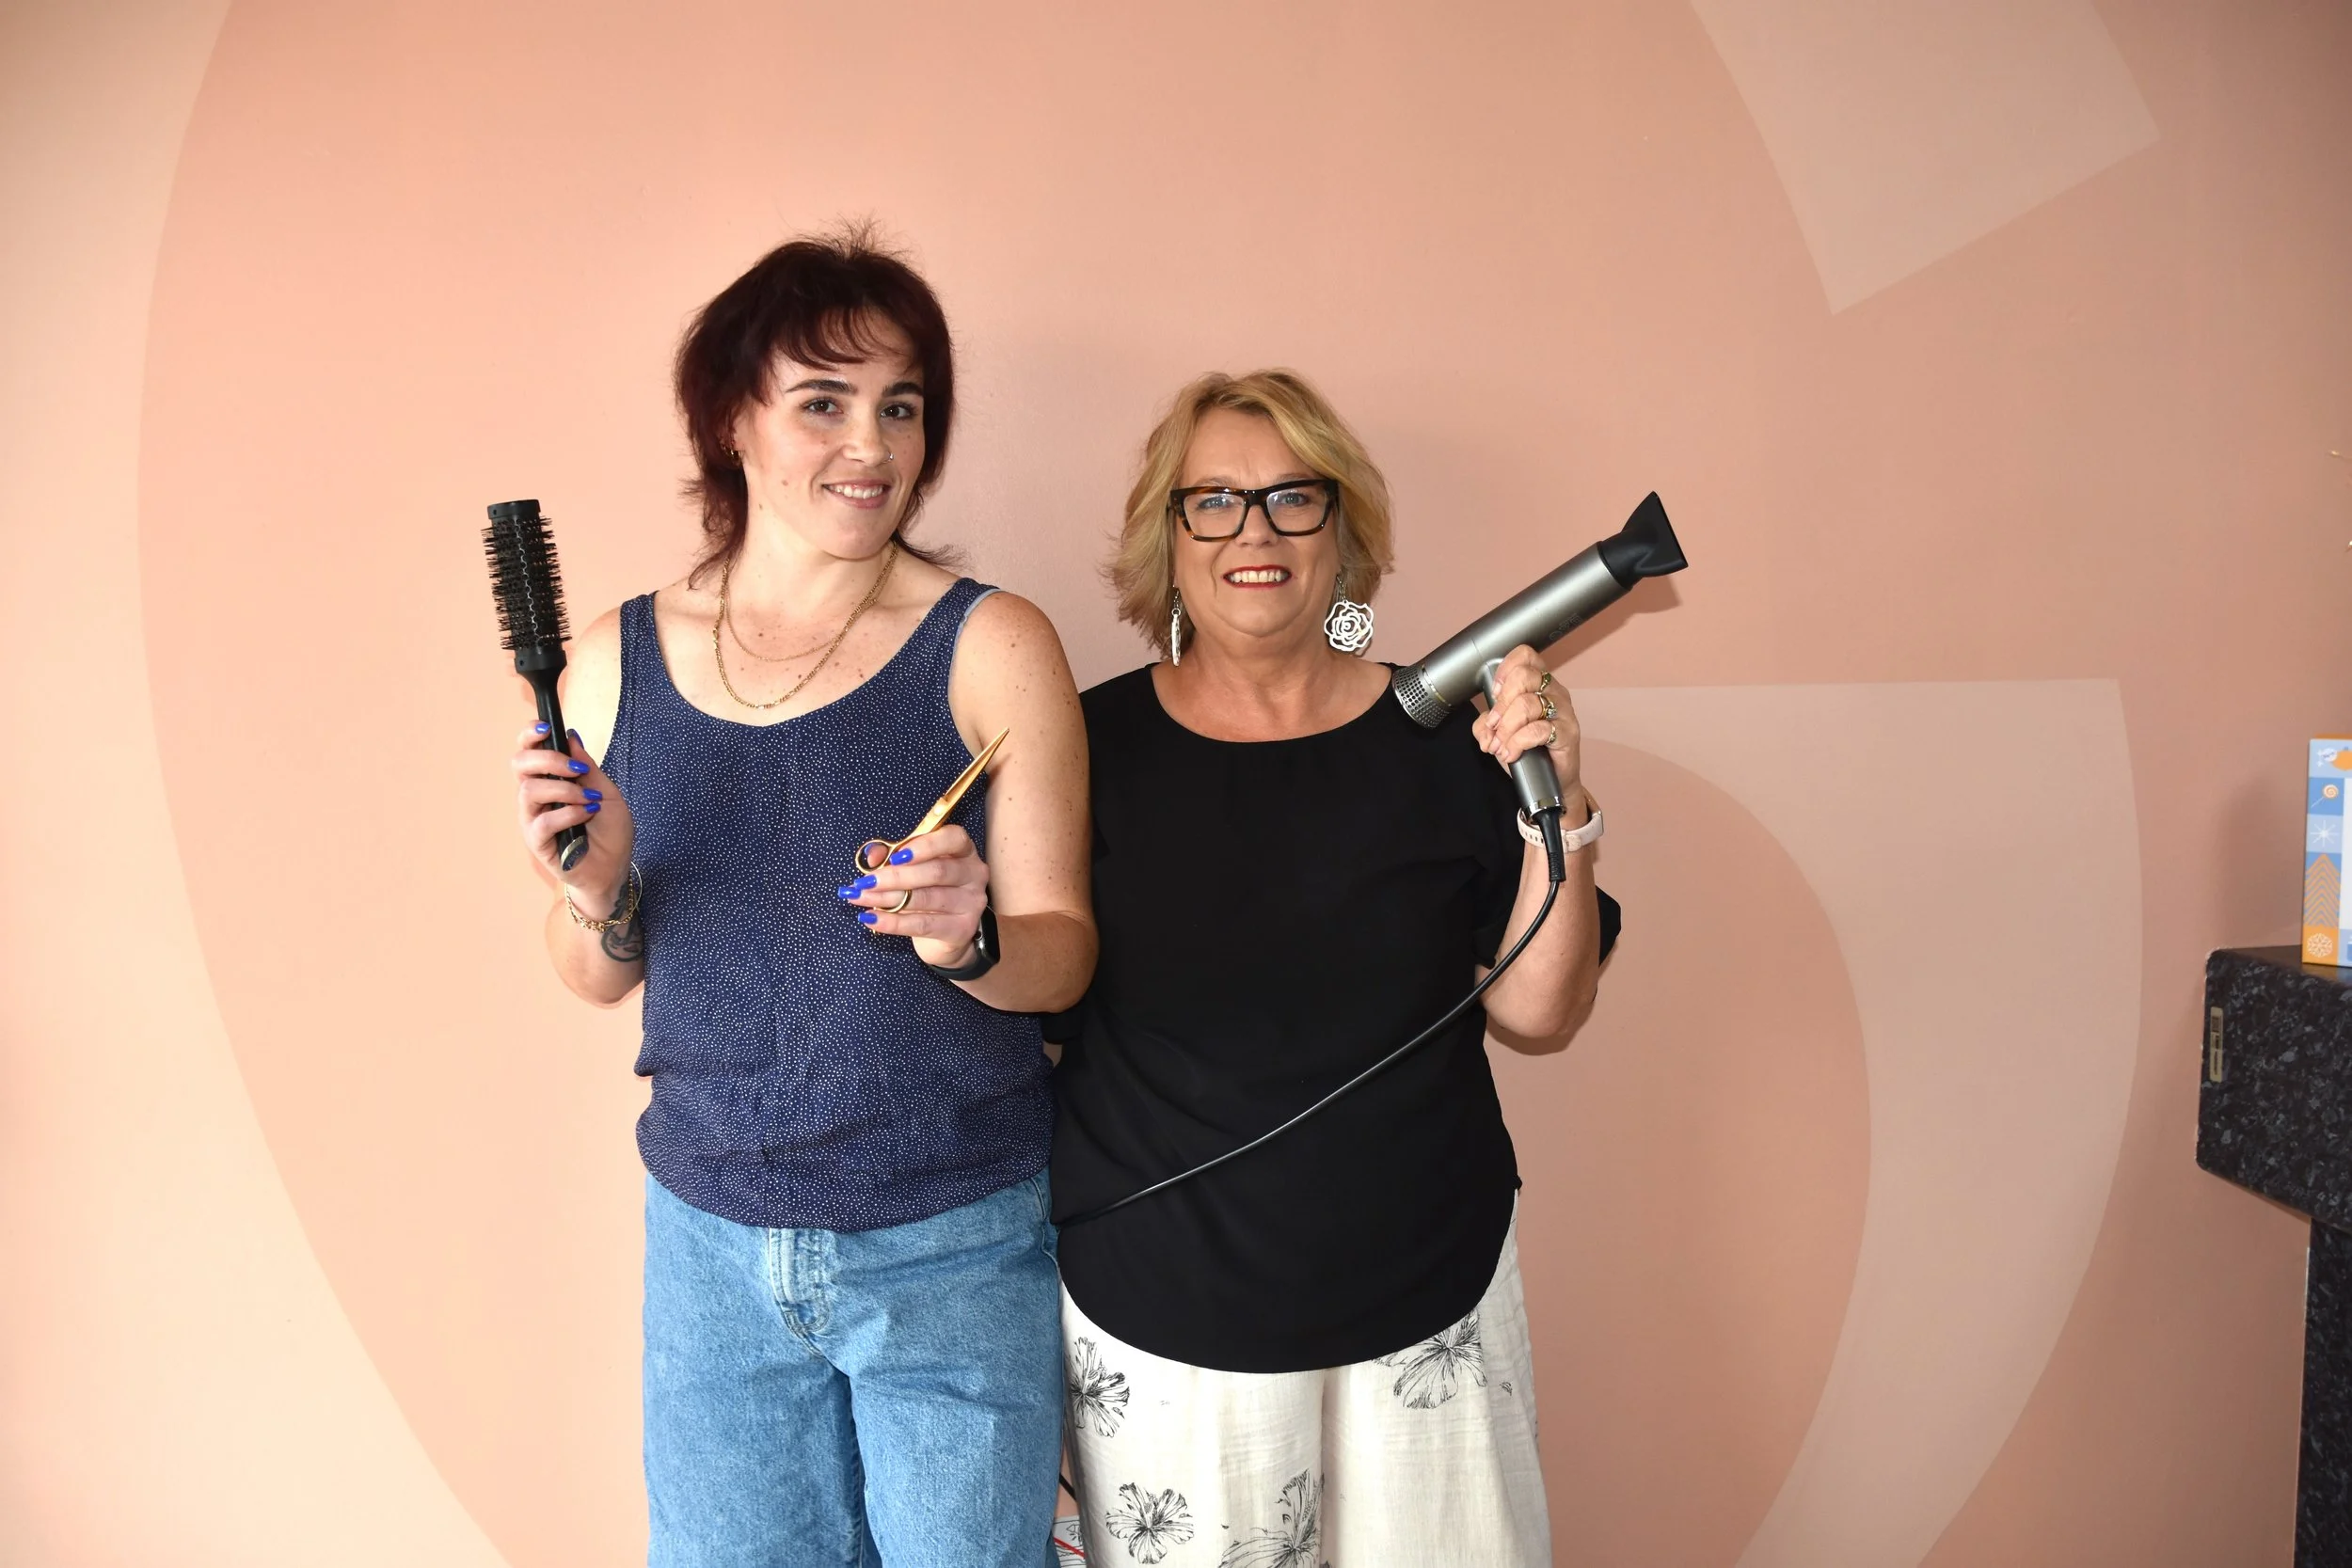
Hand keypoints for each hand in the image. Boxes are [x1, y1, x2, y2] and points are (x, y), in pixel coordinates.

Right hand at [510, 722, 634, 913]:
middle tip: (575, 769)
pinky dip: (567, 814)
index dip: (529, 735)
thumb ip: (587, 767)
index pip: (527, 752)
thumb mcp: (606, 791)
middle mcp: (536, 797)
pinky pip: (542, 821)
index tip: (546, 727)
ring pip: (529, 791)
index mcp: (549, 781)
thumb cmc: (609, 831)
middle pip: (519, 765)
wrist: (615, 867)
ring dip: (563, 790)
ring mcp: (533, 819)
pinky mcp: (537, 842)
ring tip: (589, 799)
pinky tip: (586, 815)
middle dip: (547, 759)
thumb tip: (571, 737)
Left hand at [836, 824, 989, 968]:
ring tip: (860, 898)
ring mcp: (971, 903)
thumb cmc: (928, 892)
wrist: (945, 936)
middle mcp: (973, 874)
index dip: (926, 845)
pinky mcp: (962, 929)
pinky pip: (923, 925)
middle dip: (896, 877)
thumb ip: (893, 857)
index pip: (953, 839)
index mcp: (963, 851)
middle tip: (864, 882)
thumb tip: (873, 855)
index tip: (896, 856)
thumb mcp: (911, 869)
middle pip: (937, 872)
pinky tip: (871, 919)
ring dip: (887, 899)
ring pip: (927, 898)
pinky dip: (893, 922)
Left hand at [1470, 645, 1584, 814]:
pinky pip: (1538, 730)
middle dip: (1501, 704)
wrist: (1552, 780)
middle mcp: (1553, 691)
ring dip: (1506, 728)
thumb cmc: (1529, 750)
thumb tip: (1485, 727)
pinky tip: (1512, 753)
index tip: (1495, 692)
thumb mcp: (1500, 733)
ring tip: (1501, 746)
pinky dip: (1518, 742)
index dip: (1505, 669)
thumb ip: (1486, 725)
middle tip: (1495, 725)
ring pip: (1527, 704)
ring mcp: (1563, 711)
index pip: (1525, 656)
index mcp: (1538, 683)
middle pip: (1524, 677)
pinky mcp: (1567, 732)